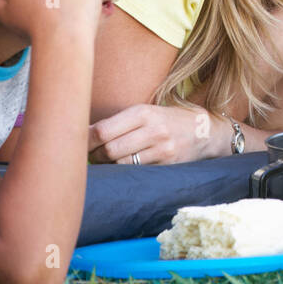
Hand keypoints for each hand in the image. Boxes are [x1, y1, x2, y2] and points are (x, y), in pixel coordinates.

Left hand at [88, 103, 219, 163]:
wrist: (205, 131)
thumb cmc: (167, 120)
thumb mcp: (147, 112)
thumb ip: (119, 122)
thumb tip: (83, 135)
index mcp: (144, 112)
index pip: (102, 130)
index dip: (84, 141)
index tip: (77, 144)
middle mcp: (153, 129)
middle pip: (109, 150)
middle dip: (94, 156)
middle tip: (91, 156)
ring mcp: (162, 149)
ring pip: (121, 164)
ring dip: (108, 166)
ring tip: (106, 162)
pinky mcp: (168, 164)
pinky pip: (136, 172)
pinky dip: (124, 172)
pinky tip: (122, 168)